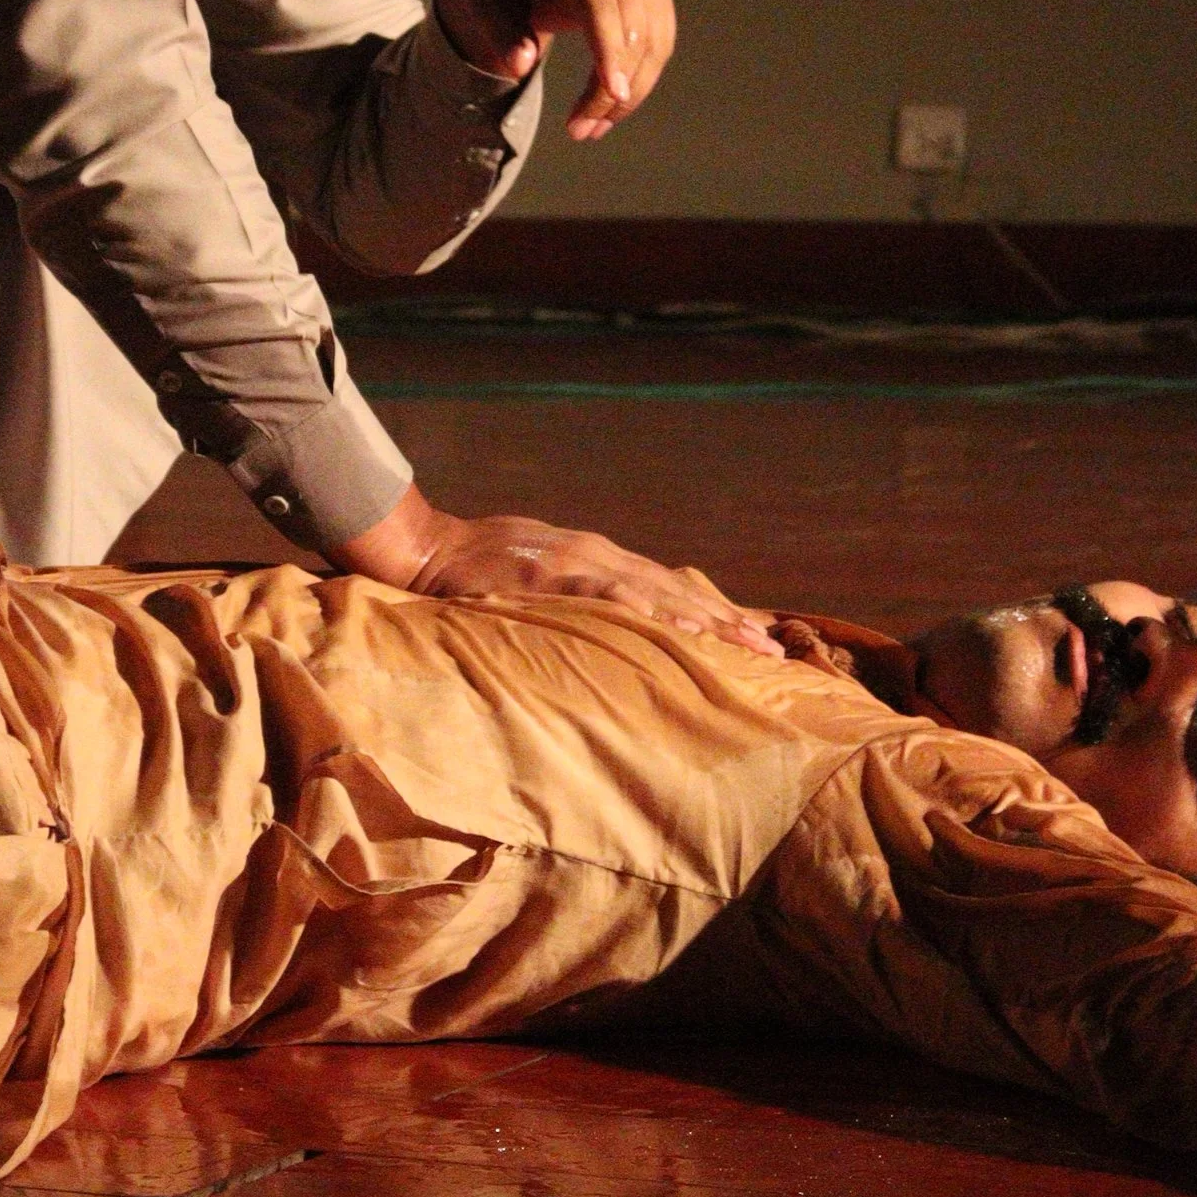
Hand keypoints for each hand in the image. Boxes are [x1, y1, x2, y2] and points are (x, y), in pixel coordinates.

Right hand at [336, 485, 782, 652]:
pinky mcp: (543, 575)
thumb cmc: (476, 572)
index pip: (667, 590)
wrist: (422, 547)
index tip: (757, 638)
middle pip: (673, 591)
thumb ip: (575, 601)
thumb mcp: (536, 583)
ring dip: (699, 620)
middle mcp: (594, 557)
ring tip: (742, 645)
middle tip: (774, 649)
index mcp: (594, 561)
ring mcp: (571, 563)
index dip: (713, 614)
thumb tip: (612, 630)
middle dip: (725, 621)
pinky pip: (599, 594)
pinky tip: (669, 626)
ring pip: (651, 593)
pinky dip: (637, 609)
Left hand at [433, 0, 678, 140]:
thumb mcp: (485, 0)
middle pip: (632, 32)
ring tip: (595, 127)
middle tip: (581, 131)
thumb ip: (501, 32)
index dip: (609, 52)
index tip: (614, 94)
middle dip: (611, 90)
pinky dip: (641, 79)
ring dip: (631, 93)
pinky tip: (613, 106)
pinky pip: (660, 43)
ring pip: (654, 43)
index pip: (600, 9)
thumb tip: (521, 65)